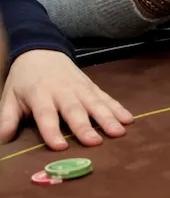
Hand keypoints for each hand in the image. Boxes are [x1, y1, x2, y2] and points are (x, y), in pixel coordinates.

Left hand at [0, 50, 133, 150]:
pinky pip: (106, 97)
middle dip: (85, 126)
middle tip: (95, 142)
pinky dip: (118, 107)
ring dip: (108, 117)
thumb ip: (7, 118)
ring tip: (119, 132)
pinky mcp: (91, 85)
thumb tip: (3, 140)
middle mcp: (62, 90)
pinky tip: (129, 119)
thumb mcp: (10, 96)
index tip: (59, 147)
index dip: (51, 131)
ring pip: (95, 103)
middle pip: (74, 109)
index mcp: (40, 94)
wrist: (41, 50)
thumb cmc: (24, 79)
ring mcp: (80, 87)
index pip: (46, 114)